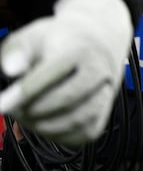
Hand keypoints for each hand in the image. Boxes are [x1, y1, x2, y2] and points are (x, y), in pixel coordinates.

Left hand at [0, 0, 132, 146]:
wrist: (98, 44)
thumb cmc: (60, 43)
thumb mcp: (34, 36)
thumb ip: (17, 50)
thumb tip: (11, 70)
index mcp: (80, 48)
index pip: (54, 72)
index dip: (26, 91)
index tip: (3, 104)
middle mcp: (100, 70)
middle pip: (66, 98)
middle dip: (33, 109)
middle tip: (14, 109)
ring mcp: (106, 93)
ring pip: (76, 119)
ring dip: (44, 124)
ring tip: (27, 115)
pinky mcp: (103, 115)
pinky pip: (81, 134)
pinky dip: (58, 134)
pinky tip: (46, 121)